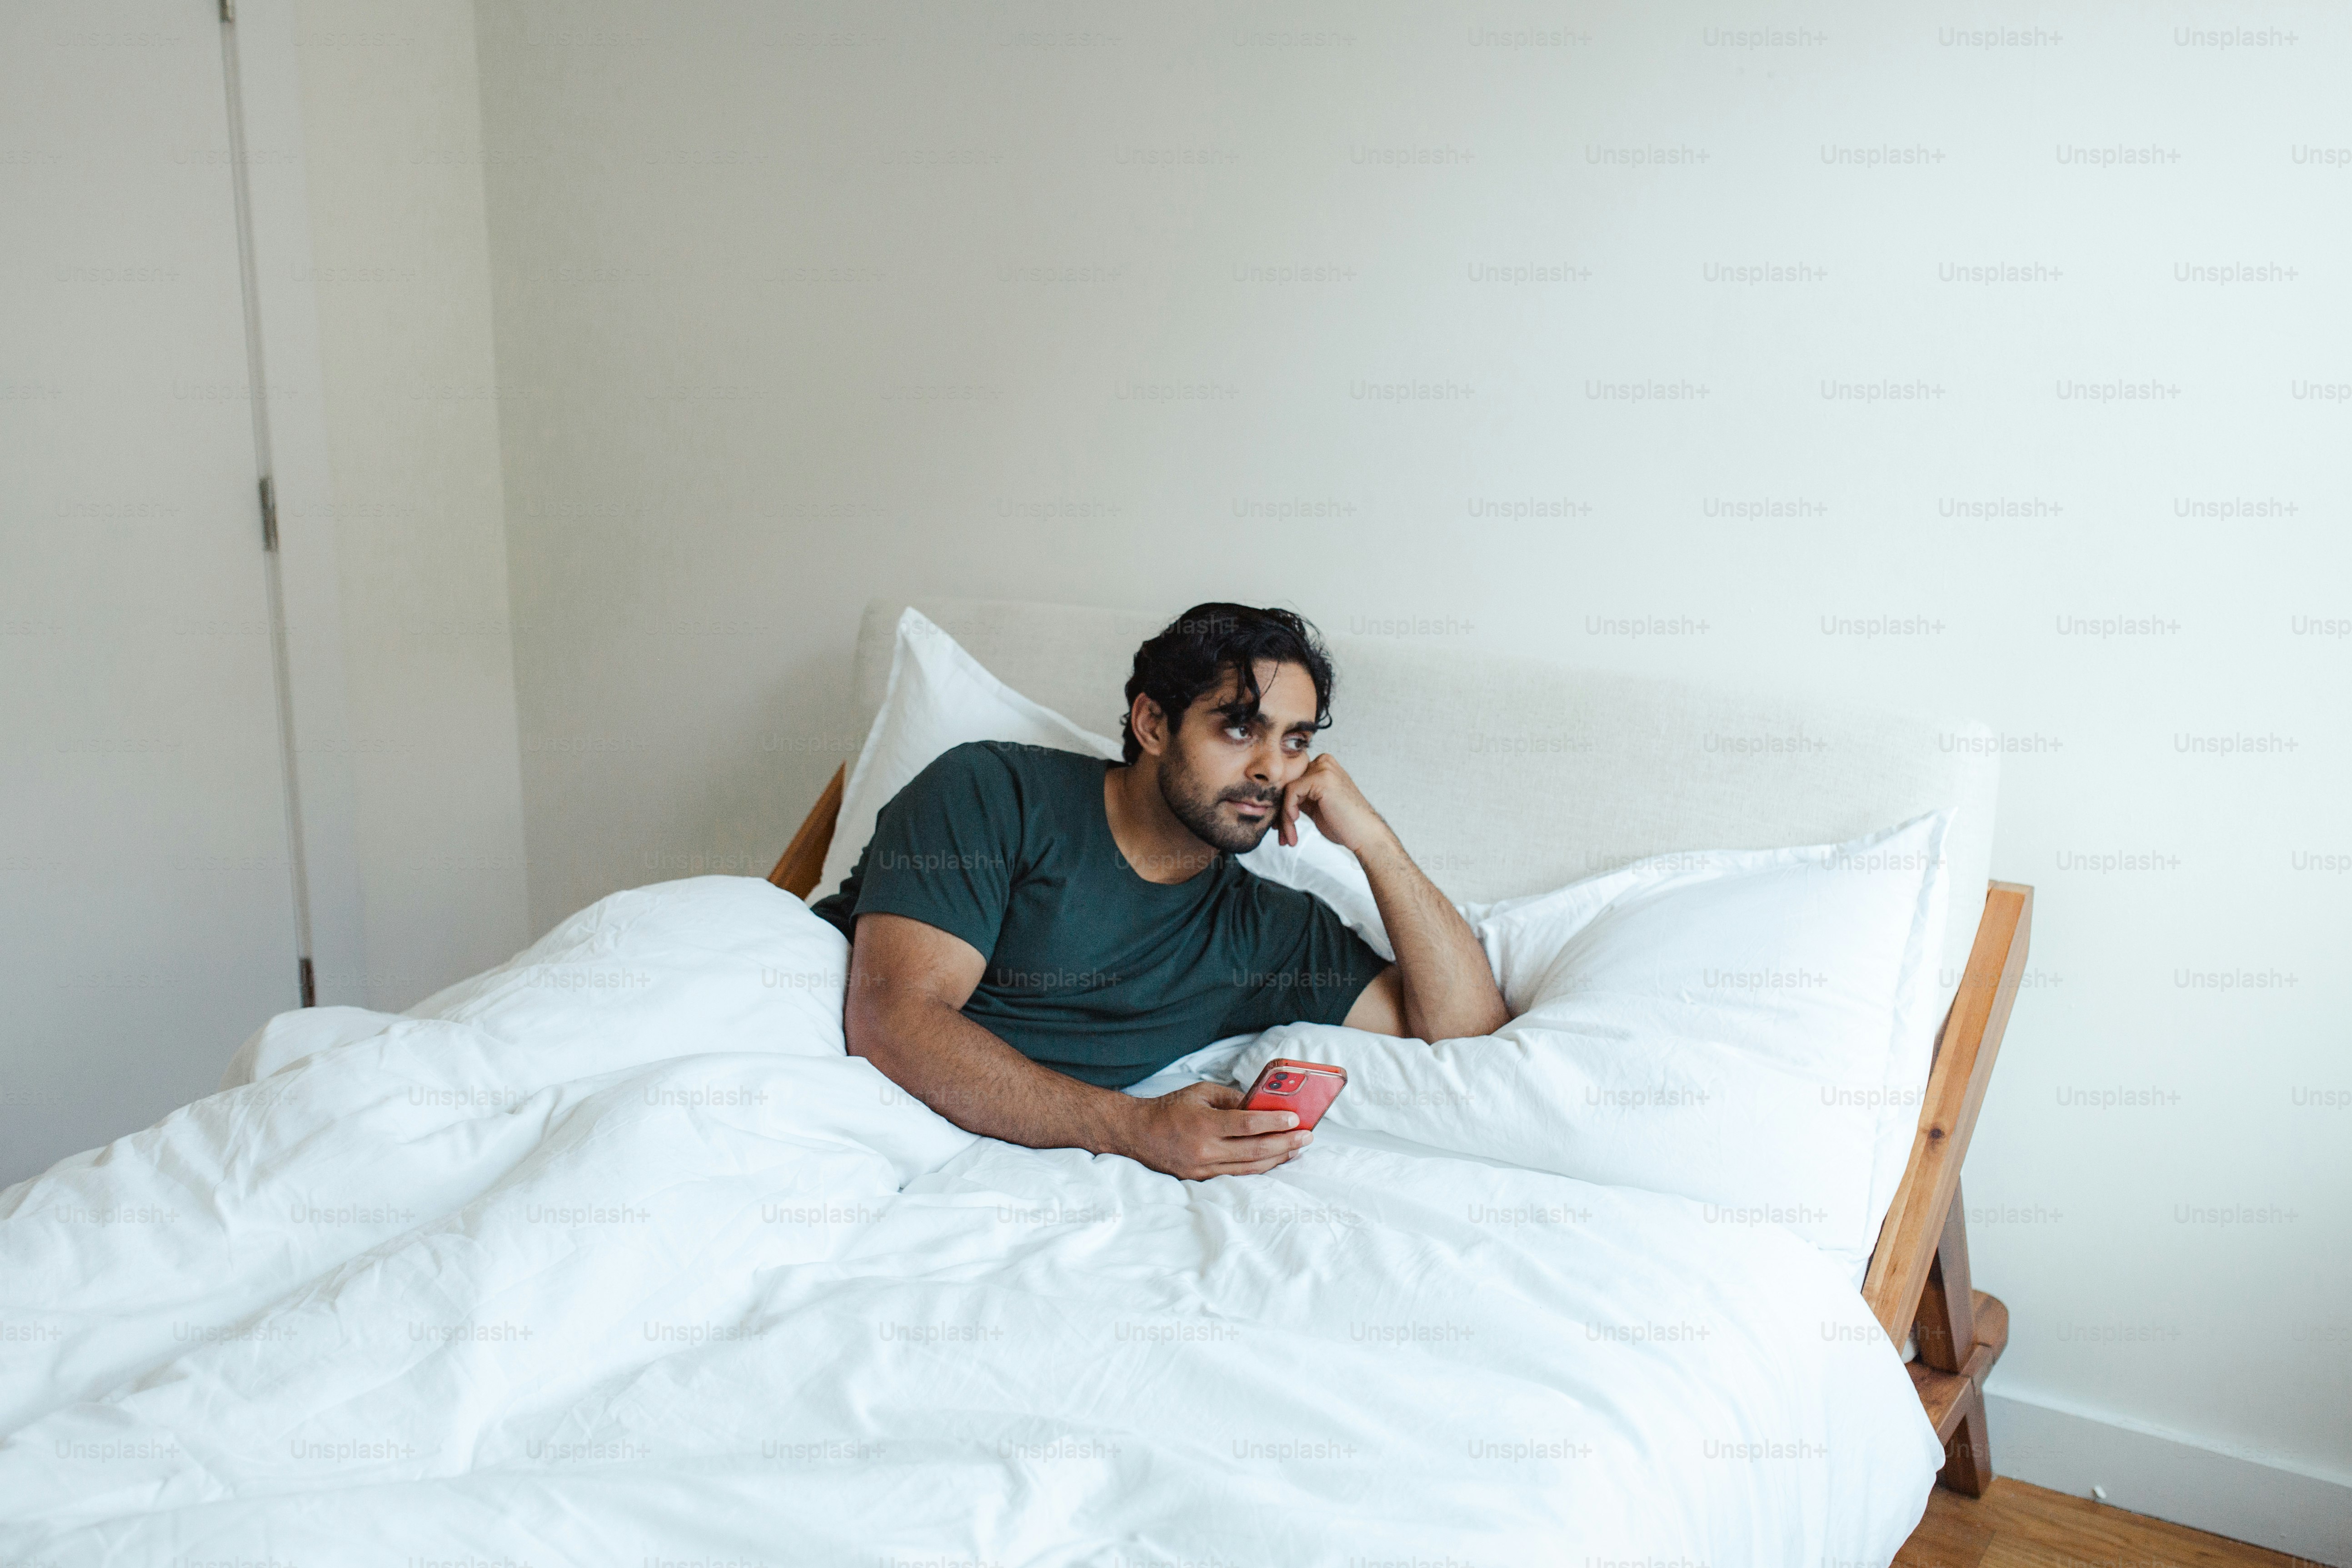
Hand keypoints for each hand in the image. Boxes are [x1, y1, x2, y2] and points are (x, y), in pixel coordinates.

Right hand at [1110, 1081, 1312, 1179]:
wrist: (1137, 1134)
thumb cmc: (1170, 1108)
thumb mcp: (1200, 1093)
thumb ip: (1231, 1099)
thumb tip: (1261, 1105)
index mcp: (1203, 1124)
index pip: (1247, 1125)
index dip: (1274, 1122)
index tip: (1295, 1118)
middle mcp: (1205, 1150)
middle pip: (1255, 1150)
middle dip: (1286, 1144)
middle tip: (1307, 1137)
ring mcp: (1204, 1168)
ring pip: (1250, 1167)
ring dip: (1277, 1158)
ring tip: (1297, 1149)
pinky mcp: (1202, 1179)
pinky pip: (1237, 1175)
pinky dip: (1259, 1167)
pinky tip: (1274, 1160)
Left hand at [1278, 753, 1393, 855]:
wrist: (1365, 835)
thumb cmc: (1344, 824)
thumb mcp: (1317, 806)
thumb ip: (1301, 798)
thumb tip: (1276, 801)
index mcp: (1323, 766)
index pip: (1292, 782)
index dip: (1282, 806)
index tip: (1281, 828)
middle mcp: (1323, 762)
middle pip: (1288, 785)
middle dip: (1282, 814)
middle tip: (1282, 836)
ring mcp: (1323, 768)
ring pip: (1287, 791)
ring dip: (1284, 818)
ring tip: (1289, 838)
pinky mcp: (1321, 778)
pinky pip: (1291, 793)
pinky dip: (1288, 811)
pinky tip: (1295, 823)